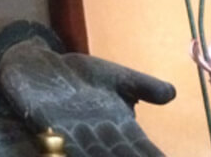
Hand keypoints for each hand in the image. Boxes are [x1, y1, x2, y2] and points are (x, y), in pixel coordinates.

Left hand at [0, 38, 173, 156]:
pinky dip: (65, 151)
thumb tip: (172, 94)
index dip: (149, 154)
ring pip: (89, 153)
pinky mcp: (44, 122)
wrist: (38, 63)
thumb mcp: (115, 76)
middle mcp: (95, 134)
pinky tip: (68, 153)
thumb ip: (142, 85)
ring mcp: (69, 131)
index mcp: (116, 124)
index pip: (138, 146)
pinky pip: (56, 142)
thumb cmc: (79, 75)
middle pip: (115, 154)